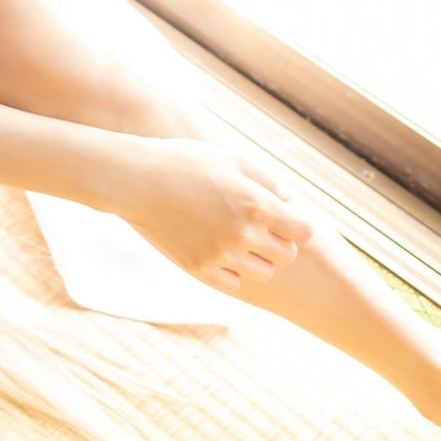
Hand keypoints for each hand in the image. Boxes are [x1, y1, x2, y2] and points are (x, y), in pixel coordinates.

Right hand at [112, 137, 314, 292]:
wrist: (136, 180)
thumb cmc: (185, 162)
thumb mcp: (231, 158)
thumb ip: (267, 179)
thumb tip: (289, 199)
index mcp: (256, 203)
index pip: (304, 231)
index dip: (298, 225)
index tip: (285, 218)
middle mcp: (243, 233)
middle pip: (286, 256)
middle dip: (280, 243)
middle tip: (262, 229)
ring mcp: (220, 254)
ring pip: (263, 272)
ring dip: (259, 259)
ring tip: (240, 240)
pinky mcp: (199, 268)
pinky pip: (234, 283)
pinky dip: (233, 271)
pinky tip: (220, 251)